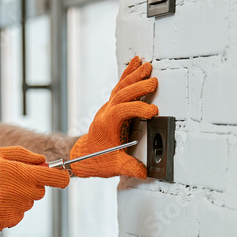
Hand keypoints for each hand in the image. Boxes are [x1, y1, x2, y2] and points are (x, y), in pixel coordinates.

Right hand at [0, 147, 69, 233]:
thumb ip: (23, 155)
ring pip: (28, 202)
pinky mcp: (10, 221)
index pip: (57, 178)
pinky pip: (17, 214)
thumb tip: (43, 160)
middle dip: (30, 185)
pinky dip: (9, 209)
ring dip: (18, 197)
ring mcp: (17, 209)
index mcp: (21, 173)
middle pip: (40, 190)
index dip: (61, 177)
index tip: (60, 176)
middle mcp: (23, 193)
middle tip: (9, 180)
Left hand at [70, 56, 158, 177]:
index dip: (137, 109)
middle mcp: (106, 113)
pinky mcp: (112, 105)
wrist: (83, 155)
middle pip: (122, 94)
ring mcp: (108, 107)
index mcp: (107, 125)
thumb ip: (129, 168)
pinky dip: (128, 74)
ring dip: (134, 76)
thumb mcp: (114, 166)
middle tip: (153, 82)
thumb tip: (144, 172)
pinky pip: (120, 86)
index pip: (122, 111)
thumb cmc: (97, 159)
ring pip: (120, 87)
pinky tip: (136, 63)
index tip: (153, 113)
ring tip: (147, 66)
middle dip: (137, 87)